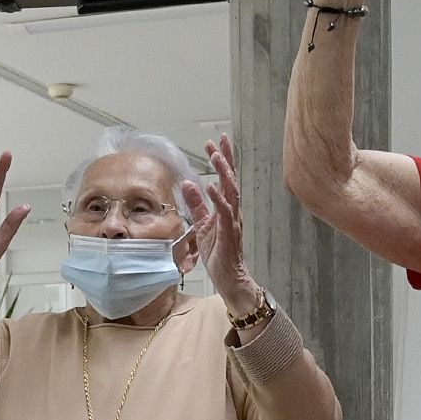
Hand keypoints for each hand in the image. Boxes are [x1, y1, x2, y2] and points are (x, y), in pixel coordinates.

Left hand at [180, 134, 257, 309]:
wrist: (229, 278)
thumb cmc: (219, 253)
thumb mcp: (202, 225)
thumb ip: (196, 204)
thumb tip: (188, 184)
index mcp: (226, 208)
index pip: (224, 179)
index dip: (221, 160)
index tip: (215, 143)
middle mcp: (232, 211)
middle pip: (231, 179)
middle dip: (225, 159)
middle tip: (219, 140)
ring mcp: (233, 221)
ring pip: (230, 192)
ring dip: (223, 174)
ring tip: (215, 158)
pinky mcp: (229, 233)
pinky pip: (225, 213)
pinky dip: (218, 199)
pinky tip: (211, 187)